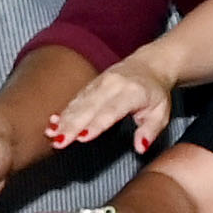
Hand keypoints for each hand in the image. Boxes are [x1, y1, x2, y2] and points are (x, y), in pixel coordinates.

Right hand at [50, 51, 178, 153]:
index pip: (111, 110)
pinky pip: (75, 99)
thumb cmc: (155, 92)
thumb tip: (140, 147)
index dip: (96, 124)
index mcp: (132, 92)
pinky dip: (63, 112)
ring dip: (64, 120)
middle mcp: (113, 85)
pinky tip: (53, 123)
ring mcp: (100, 83)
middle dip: (72, 125)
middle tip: (59, 142)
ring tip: (51, 134)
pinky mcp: (91, 85)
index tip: (82, 137)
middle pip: (89, 107)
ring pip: (79, 103)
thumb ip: (150, 131)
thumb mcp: (161, 113)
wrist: (150, 64)